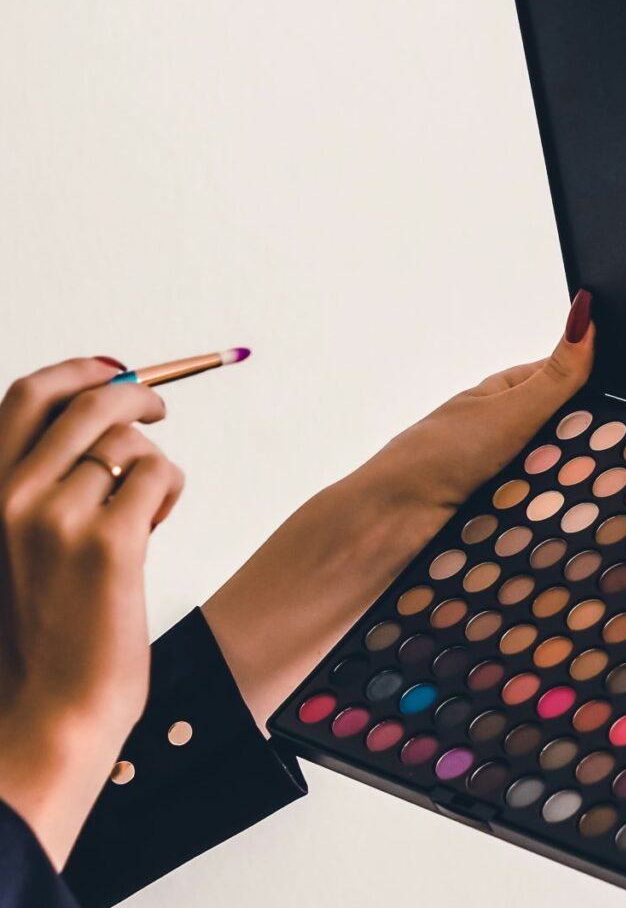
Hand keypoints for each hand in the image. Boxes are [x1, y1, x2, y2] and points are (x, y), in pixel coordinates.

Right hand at [0, 358, 183, 867]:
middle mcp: (12, 495)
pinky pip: (160, 474)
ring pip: (134, 442)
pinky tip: (154, 524)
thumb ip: (48, 477)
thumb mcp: (25, 536)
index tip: (116, 366)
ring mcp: (58, 518)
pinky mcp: (109, 543)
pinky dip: (169, 491)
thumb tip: (106, 412)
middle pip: (91, 402)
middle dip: (138, 391)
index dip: (79, 369)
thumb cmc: (51, 616)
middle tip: (161, 406)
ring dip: (153, 465)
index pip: (28, 395)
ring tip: (146, 508)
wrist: (54, 699)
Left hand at [204, 292, 593, 728]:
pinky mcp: (507, 527)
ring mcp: (507, 485)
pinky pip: (550, 524)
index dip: (600, 391)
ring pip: (564, 486)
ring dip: (582, 494)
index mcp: (502, 400)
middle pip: (570, 441)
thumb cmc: (432, 458)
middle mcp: (506, 440)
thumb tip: (587, 313)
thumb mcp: (503, 412)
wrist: (386, 534)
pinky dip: (564, 526)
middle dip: (596, 452)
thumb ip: (554, 376)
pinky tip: (593, 530)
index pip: (566, 385)